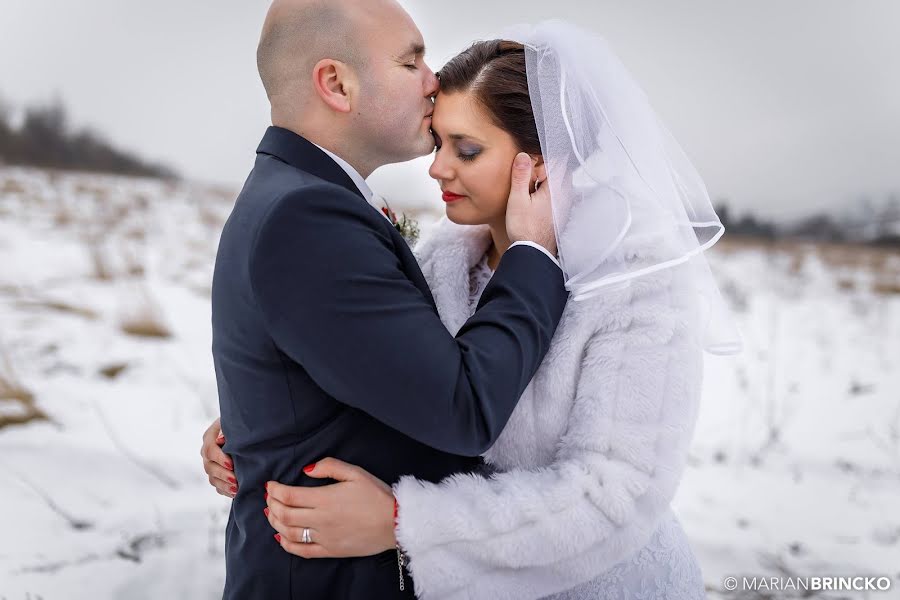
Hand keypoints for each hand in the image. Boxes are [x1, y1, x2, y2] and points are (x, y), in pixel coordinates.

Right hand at [200, 417, 236, 497]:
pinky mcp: (217, 475)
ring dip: (224, 485)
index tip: (231, 464)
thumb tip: (221, 438)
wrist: (243, 431)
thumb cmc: (240, 424)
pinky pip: (218, 486)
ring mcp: (211, 465)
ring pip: (212, 478)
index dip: (219, 458)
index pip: (210, 449)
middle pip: (209, 467)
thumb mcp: (235, 422)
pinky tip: (236, 493)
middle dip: (222, 474)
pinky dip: (226, 490)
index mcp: (210, 437)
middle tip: (235, 480)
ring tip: (237, 489)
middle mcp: (207, 452)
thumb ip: (227, 430)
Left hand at [265, 457, 395, 558]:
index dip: (275, 490)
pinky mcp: (330, 550)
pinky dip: (286, 544)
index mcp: (325, 498)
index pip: (289, 495)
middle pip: (284, 514)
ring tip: (272, 513)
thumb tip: (307, 469)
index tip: (270, 485)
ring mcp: (324, 537)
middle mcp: (321, 519)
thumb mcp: (356, 473)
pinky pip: (302, 551)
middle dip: (272, 504)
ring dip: (275, 522)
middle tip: (270, 497)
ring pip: (289, 532)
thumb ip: (329, 466)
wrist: (395, 523)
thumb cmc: (377, 496)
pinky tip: (281, 537)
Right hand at [505, 152, 556, 256]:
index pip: (559, 162)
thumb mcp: (517, 199)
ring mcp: (565, 206)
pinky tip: (536, 202)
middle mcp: (565, 196)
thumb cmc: (525, 229)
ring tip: (531, 190)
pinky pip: (559, 197)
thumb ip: (521, 175)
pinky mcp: (562, 215)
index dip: (544, 159)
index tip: (532, 164)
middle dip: (547, 169)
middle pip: (561, 172)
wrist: (533, 253)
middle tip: (530, 176)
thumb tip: (523, 155)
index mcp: (556, 189)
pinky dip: (549, 194)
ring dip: (548, 182)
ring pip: (560, 184)